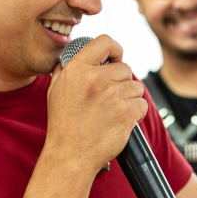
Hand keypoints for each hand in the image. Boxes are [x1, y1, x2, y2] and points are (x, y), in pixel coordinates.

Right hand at [45, 35, 147, 169]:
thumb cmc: (63, 126)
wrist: (71, 155)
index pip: (105, 41)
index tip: (116, 58)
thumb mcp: (55, 91)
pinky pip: (142, 104)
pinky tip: (122, 121)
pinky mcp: (126, 112)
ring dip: (130, 98)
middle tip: (111, 98)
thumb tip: (73, 57)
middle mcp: (95, 78)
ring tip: (114, 112)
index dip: (115, 49)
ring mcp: (112, 95)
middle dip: (122, 82)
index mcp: (77, 69)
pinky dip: (136, 113)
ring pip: (136, 86)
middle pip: (125, 68)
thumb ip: (66, 70)